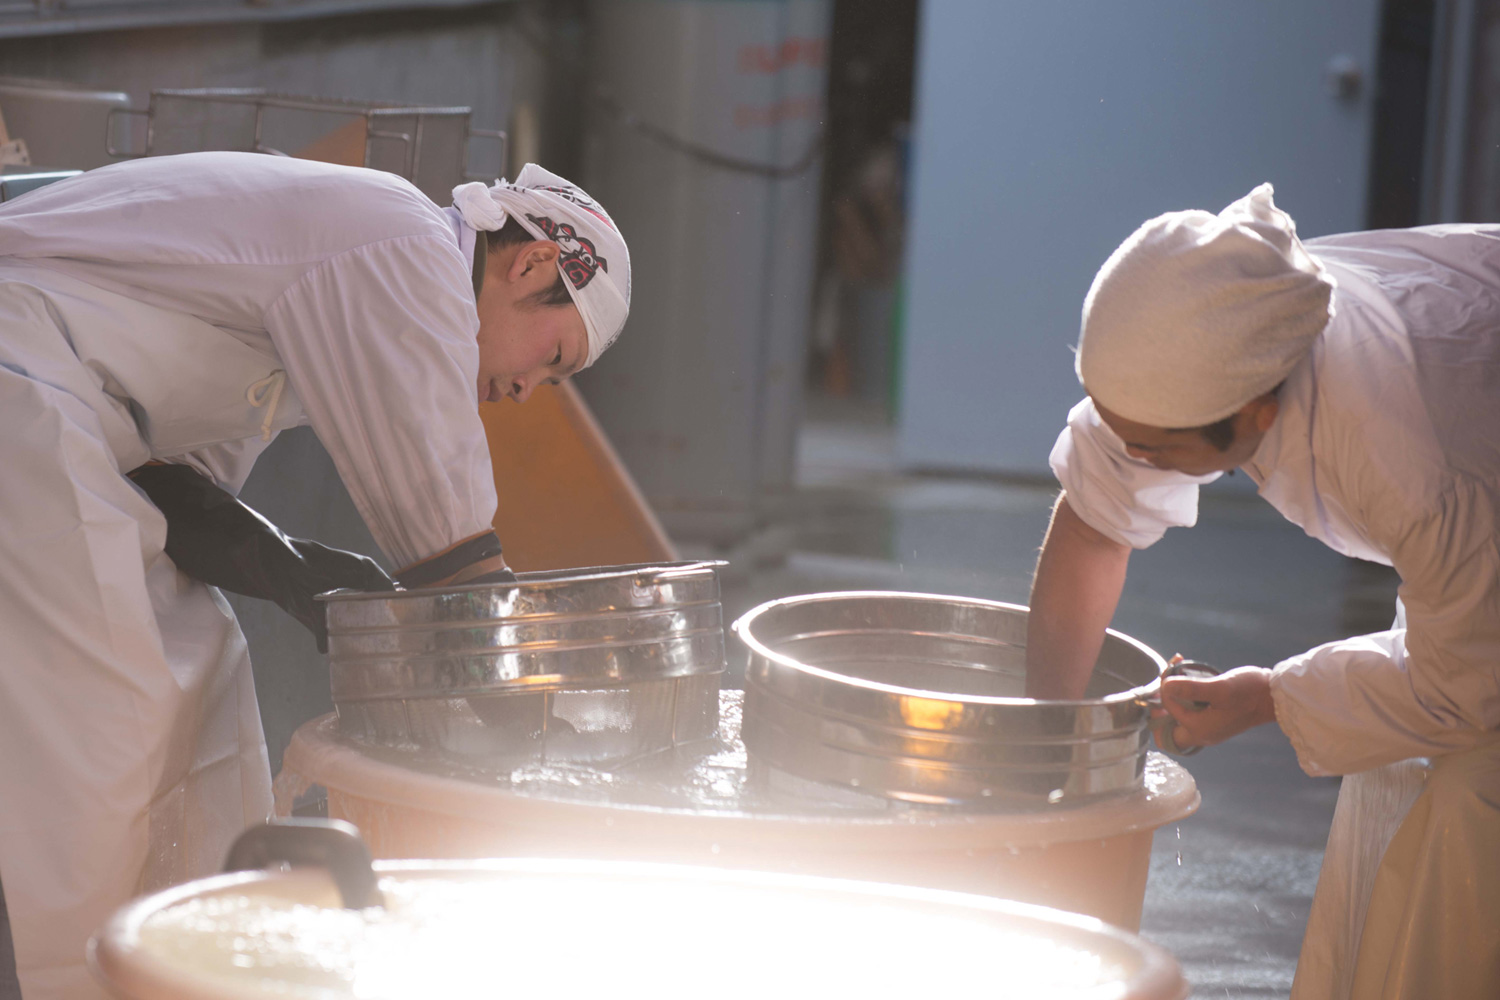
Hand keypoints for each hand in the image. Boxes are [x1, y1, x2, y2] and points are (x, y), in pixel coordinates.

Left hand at [1151, 666, 1275, 751]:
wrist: (1274, 696)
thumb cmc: (1249, 692)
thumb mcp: (1219, 688)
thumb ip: (1191, 688)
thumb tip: (1165, 686)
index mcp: (1198, 730)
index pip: (1165, 713)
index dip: (1163, 692)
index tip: (1170, 674)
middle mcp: (1200, 733)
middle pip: (1165, 727)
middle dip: (1160, 704)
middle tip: (1165, 682)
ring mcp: (1207, 727)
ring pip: (1177, 716)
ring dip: (1172, 695)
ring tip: (1175, 671)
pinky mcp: (1214, 718)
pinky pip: (1190, 710)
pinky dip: (1185, 695)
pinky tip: (1188, 676)